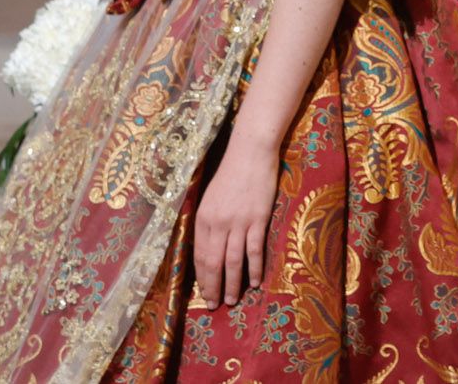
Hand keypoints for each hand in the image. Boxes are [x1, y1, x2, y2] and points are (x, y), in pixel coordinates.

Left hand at [193, 134, 278, 309]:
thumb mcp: (209, 198)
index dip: (202, 279)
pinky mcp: (257, 219)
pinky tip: (254, 281)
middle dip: (214, 287)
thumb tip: (208, 248)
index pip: (199, 257)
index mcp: (203, 219)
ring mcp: (238, 222)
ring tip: (233, 300)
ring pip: (233, 261)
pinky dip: (254, 268)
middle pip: (214, 263)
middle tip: (215, 305)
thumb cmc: (230, 174)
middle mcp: (217, 223)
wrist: (250, 153)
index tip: (204, 294)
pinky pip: (254, 249)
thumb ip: (207, 223)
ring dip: (233, 283)